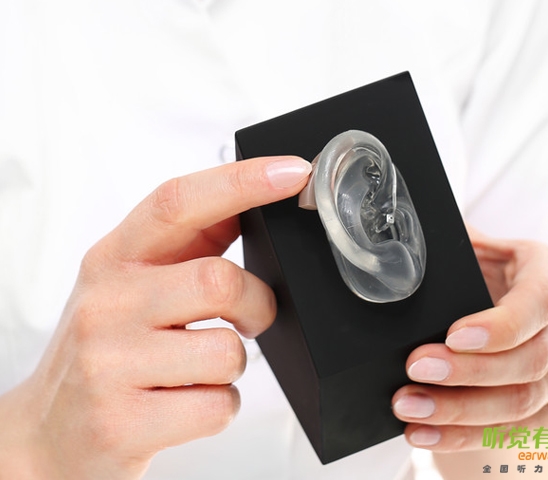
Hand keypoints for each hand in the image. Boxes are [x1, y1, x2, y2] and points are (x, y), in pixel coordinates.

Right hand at [0, 156, 310, 478]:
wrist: (49, 433)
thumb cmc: (106, 350)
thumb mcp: (130, 287)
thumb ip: (184, 248)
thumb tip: (250, 204)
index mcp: (113, 259)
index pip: (178, 203)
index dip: (241, 181)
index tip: (293, 171)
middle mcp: (107, 304)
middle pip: (219, 280)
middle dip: (256, 305)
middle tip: (248, 319)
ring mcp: (109, 364)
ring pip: (228, 352)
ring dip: (233, 365)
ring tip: (198, 369)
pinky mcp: (123, 422)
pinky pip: (219, 406)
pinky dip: (220, 406)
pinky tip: (185, 404)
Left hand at [392, 228, 547, 452]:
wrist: (506, 313)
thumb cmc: (480, 273)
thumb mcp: (469, 247)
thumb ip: (448, 242)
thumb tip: (400, 244)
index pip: (537, 302)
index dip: (500, 325)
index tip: (452, 336)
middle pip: (530, 360)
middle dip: (468, 371)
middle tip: (416, 368)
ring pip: (520, 403)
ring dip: (460, 411)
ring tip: (408, 406)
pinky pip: (512, 432)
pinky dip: (464, 436)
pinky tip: (423, 432)